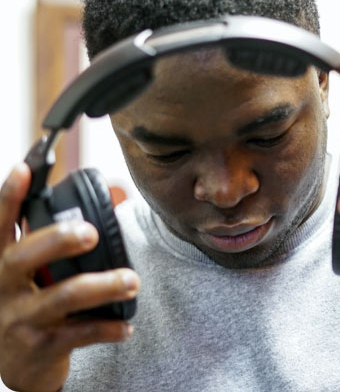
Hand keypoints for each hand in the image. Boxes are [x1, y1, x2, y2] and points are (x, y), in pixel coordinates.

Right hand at [0, 164, 139, 391]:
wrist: (17, 363)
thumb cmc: (30, 303)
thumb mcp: (25, 274)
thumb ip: (44, 246)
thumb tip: (86, 213)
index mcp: (2, 261)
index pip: (1, 223)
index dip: (10, 196)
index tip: (24, 169)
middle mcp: (4, 287)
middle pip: (23, 255)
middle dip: (58, 239)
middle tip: (91, 233)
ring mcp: (19, 318)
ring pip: (63, 296)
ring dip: (103, 286)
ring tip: (132, 280)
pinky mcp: (40, 347)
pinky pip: (80, 334)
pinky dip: (108, 327)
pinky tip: (126, 324)